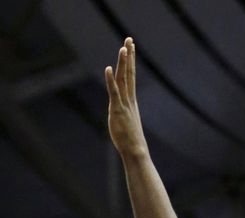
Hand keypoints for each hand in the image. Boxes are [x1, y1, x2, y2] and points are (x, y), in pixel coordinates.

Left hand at [105, 37, 147, 160]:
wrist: (135, 150)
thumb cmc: (131, 141)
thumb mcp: (126, 123)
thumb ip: (123, 115)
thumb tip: (121, 115)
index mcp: (131, 100)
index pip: (130, 77)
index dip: (130, 61)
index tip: (130, 47)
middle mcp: (129, 99)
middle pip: (129, 73)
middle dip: (129, 55)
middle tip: (129, 39)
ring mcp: (124, 104)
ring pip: (123, 79)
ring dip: (123, 63)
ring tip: (124, 47)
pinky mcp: (118, 110)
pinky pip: (114, 92)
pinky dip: (111, 80)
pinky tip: (108, 68)